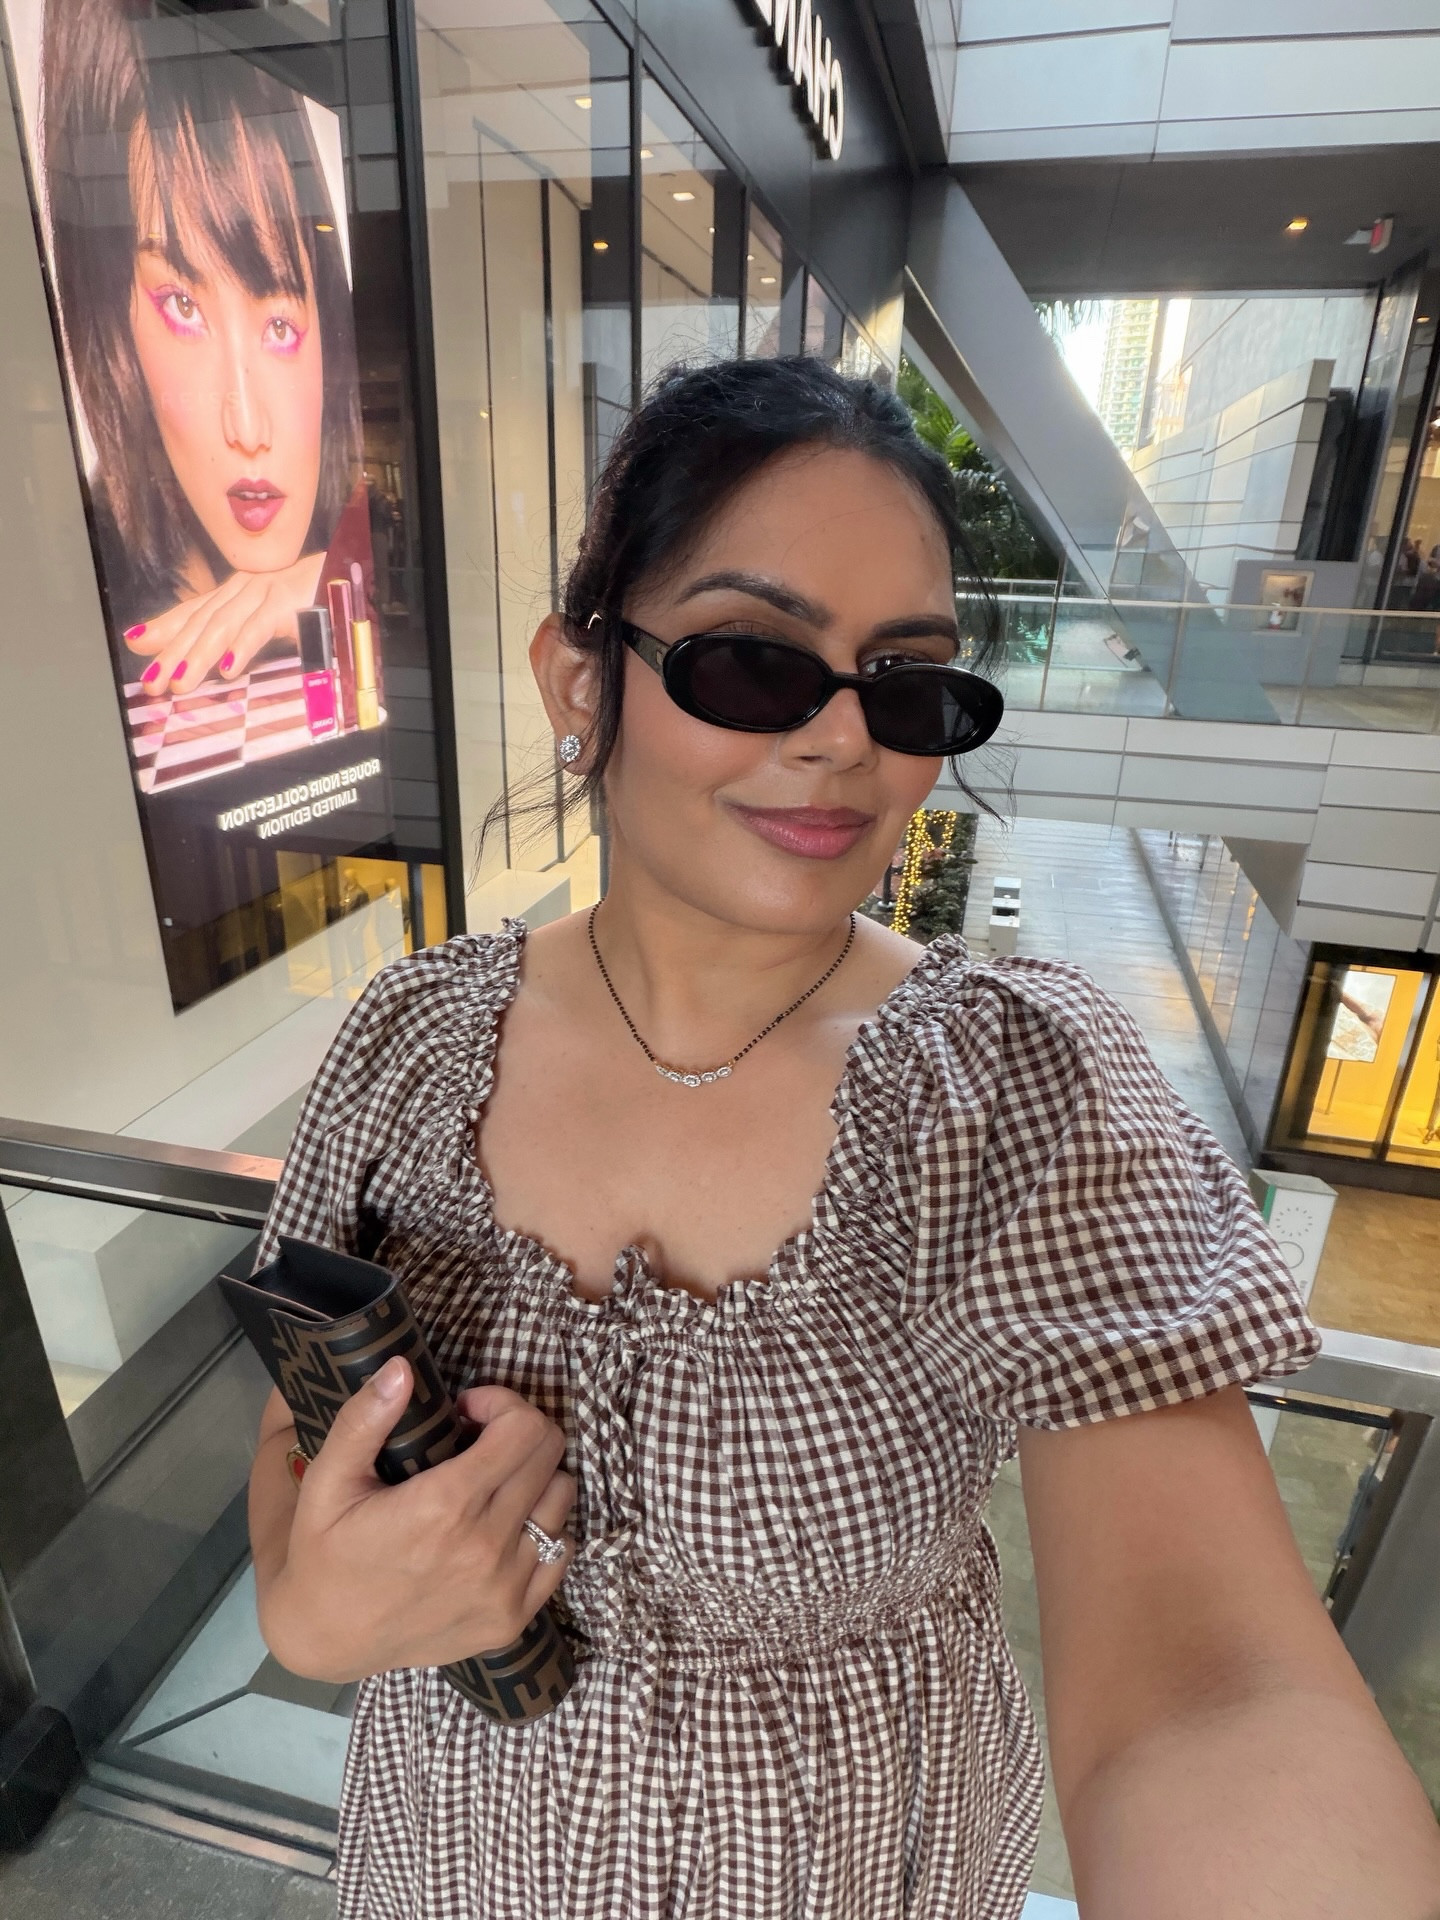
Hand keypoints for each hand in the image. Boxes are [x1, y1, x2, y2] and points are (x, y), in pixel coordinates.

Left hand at [128, 552, 326, 695]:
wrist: (350, 576)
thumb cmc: (313, 598)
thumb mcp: (271, 618)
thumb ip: (240, 633)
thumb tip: (218, 659)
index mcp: (238, 593)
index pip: (193, 610)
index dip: (163, 627)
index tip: (135, 644)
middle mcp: (245, 589)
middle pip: (201, 623)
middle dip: (172, 653)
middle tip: (152, 681)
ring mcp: (265, 593)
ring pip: (223, 626)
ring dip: (199, 656)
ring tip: (181, 683)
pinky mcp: (289, 601)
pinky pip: (260, 626)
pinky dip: (243, 646)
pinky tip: (229, 667)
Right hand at [259, 1359, 575, 1683]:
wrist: (326, 1641)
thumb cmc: (325, 1553)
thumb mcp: (327, 1482)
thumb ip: (364, 1421)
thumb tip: (401, 1368)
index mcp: (444, 1506)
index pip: (525, 1428)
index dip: (501, 1404)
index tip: (467, 1412)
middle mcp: (487, 1547)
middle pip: (549, 1453)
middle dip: (517, 1430)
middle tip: (475, 1440)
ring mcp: (506, 1588)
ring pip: (561, 1497)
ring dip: (533, 1476)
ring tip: (490, 1483)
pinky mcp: (515, 1620)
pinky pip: (561, 1550)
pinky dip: (542, 1527)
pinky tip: (502, 1526)